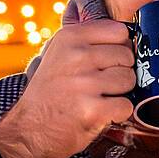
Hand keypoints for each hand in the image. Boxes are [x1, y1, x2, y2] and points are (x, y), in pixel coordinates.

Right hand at [0, 19, 137, 157]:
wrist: (29, 131)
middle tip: (97, 85)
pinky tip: (99, 113)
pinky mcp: (92, 110)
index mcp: (69, 37)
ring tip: (97, 99)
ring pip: (129, 80)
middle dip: (119, 72)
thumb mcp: (58, 53)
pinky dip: (118, 114)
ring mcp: (84, 83)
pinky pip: (126, 105)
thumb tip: (120, 27)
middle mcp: (76, 56)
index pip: (119, 31)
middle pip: (127, 57)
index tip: (105, 62)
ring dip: (119, 93)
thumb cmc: (50, 92)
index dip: (118, 48)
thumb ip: (85, 38)